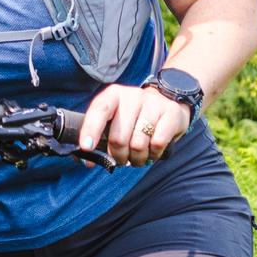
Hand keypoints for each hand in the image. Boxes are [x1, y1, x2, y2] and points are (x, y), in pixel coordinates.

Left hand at [78, 80, 194, 165]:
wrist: (168, 101)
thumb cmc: (133, 117)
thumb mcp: (115, 118)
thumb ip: (98, 136)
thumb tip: (85, 161)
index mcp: (113, 95)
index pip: (99, 110)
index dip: (90, 130)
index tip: (86, 148)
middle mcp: (132, 96)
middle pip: (118, 137)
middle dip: (118, 156)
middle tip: (122, 159)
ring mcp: (153, 103)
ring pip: (138, 144)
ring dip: (136, 158)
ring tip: (138, 156)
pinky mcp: (171, 113)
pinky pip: (157, 144)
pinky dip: (153, 154)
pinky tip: (152, 150)